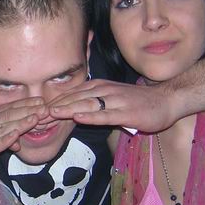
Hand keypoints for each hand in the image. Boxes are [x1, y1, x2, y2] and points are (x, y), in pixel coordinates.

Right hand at [0, 98, 46, 188]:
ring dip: (20, 123)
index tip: (42, 100)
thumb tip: (18, 140)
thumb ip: (3, 140)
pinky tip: (15, 136)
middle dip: (27, 111)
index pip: (8, 109)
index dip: (25, 104)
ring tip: (35, 118)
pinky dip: (4, 140)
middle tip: (45, 107)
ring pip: (2, 129)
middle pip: (7, 116)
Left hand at [49, 79, 175, 132]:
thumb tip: (72, 110)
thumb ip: (93, 102)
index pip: (72, 93)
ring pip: (87, 104)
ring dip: (68, 109)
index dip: (55, 101)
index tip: (39, 110)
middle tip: (38, 114)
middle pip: (75, 98)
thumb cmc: (138, 102)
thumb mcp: (111, 98)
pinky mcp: (126, 113)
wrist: (166, 100)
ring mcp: (116, 101)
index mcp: (99, 87)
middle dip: (56, 106)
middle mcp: (105, 90)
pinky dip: (91, 116)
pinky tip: (78, 118)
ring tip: (51, 114)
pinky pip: (105, 114)